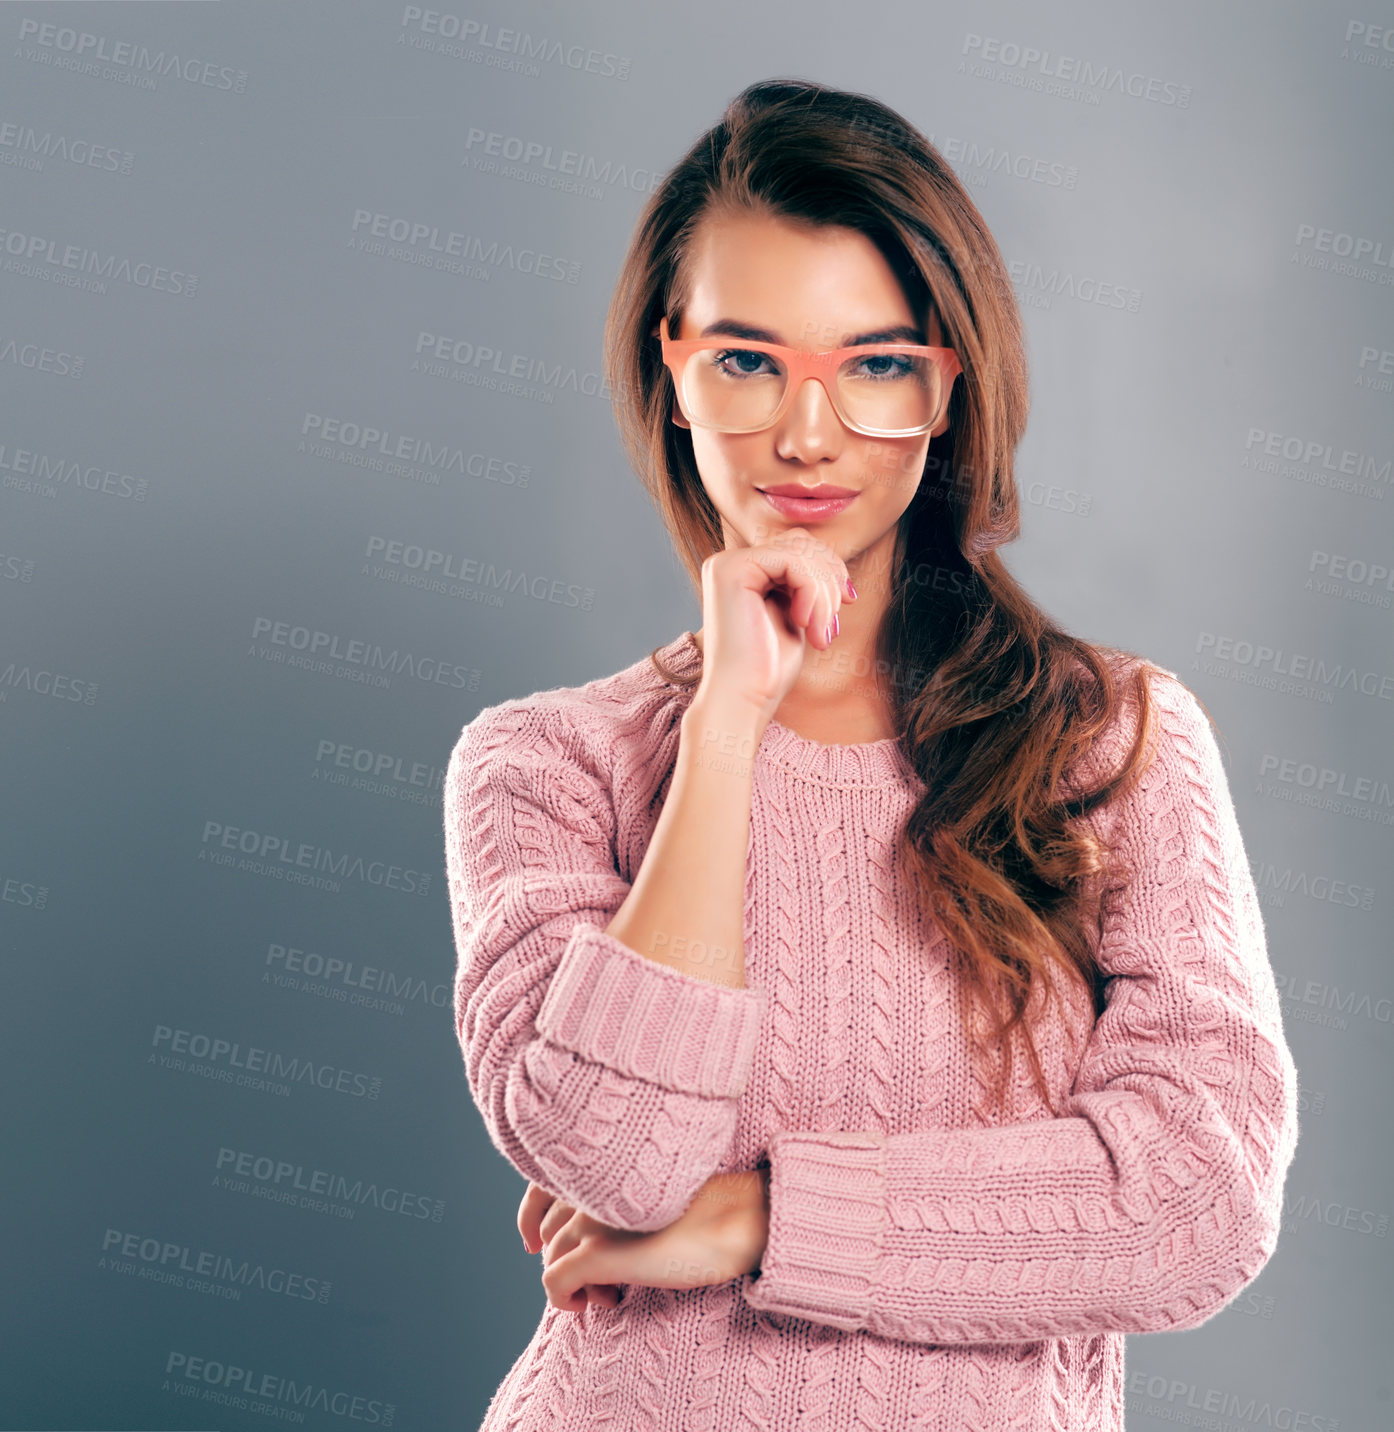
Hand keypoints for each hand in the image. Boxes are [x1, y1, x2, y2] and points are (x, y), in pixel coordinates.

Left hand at [527, 1169, 769, 1314]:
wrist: (739, 1220)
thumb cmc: (707, 1212)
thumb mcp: (653, 1198)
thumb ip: (619, 1201)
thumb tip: (592, 1235)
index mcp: (604, 1167)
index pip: (540, 1190)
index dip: (535, 1223)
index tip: (542, 1245)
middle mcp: (591, 1188)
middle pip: (548, 1231)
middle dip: (566, 1260)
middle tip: (604, 1282)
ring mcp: (592, 1219)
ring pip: (551, 1258)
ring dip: (576, 1283)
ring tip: (614, 1293)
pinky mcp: (598, 1254)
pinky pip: (554, 1282)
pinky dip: (565, 1300)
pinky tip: (604, 1303)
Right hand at [696, 527, 857, 725]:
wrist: (743, 700)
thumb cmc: (769, 669)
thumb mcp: (796, 616)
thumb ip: (805, 586)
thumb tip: (834, 560)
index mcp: (743, 571)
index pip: (799, 546)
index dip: (831, 569)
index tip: (848, 601)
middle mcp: (729, 562)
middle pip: (802, 541)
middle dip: (830, 579)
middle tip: (833, 624)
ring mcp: (727, 563)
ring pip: (801, 549)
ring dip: (824, 593)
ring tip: (822, 632)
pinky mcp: (732, 570)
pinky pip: (793, 561)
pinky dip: (813, 593)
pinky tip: (805, 625)